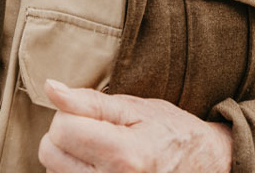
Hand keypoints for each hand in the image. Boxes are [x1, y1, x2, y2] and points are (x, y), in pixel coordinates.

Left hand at [38, 79, 232, 172]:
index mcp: (124, 156)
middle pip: (50, 154)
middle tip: (95, 131)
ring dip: (68, 158)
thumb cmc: (169, 131)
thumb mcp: (134, 107)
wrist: (204, 166)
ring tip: (99, 150)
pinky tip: (97, 166)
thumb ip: (88, 100)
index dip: (69, 113)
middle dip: (65, 135)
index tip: (92, 114)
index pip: (62, 129)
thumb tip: (51, 88)